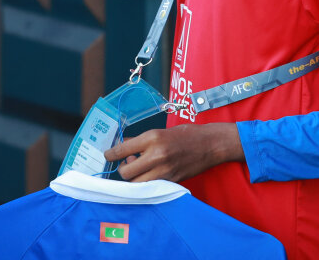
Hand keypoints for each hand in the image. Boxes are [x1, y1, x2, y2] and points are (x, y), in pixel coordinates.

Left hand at [103, 123, 243, 182]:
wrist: (210, 144)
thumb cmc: (185, 134)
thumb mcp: (160, 131)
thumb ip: (141, 140)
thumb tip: (124, 146)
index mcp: (152, 138)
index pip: (122, 150)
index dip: (111, 154)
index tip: (107, 155)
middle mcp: (156, 155)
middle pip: (126, 172)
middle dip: (122, 170)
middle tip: (126, 163)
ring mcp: (164, 170)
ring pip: (137, 184)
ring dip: (134, 179)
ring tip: (138, 169)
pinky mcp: (172, 181)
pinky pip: (151, 187)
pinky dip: (146, 183)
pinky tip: (149, 175)